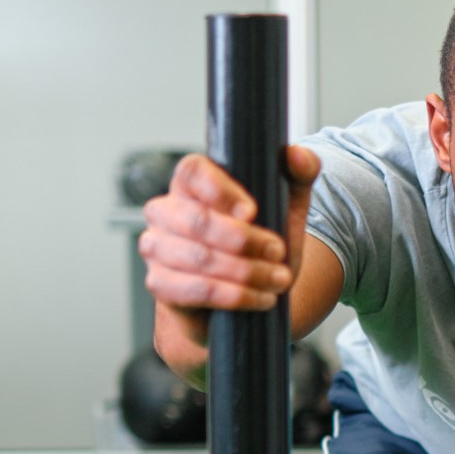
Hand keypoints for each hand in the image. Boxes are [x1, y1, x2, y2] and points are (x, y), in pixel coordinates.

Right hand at [139, 146, 319, 340]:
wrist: (245, 298)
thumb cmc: (259, 246)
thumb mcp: (286, 209)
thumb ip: (297, 175)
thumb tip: (297, 155)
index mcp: (192, 183)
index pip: (192, 171)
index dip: (221, 190)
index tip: (252, 211)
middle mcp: (167, 211)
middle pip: (197, 219)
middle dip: (246, 241)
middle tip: (278, 252)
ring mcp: (157, 247)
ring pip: (199, 258)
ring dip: (247, 272)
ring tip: (279, 278)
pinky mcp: (160, 283)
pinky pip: (195, 290)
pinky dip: (235, 296)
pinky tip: (261, 298)